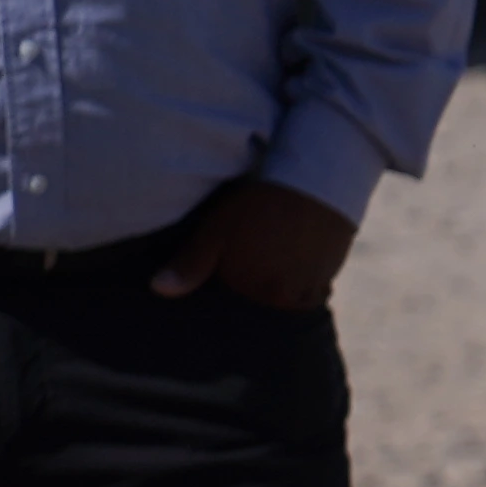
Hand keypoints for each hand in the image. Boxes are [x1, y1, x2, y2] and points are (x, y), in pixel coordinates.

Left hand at [152, 178, 354, 312]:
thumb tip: (157, 290)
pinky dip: (306, 280)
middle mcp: (280, 298)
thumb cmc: (258, 208)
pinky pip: (313, 291)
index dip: (233, 273)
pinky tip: (302, 257)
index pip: (235, 294)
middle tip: (262, 249)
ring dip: (286, 284)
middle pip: (262, 299)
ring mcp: (307, 291)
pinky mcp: (328, 281)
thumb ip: (188, 266)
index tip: (238, 251)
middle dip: (259, 283)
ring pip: (289, 297)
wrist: (315, 187)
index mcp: (250, 290)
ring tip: (283, 252)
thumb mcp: (216, 233)